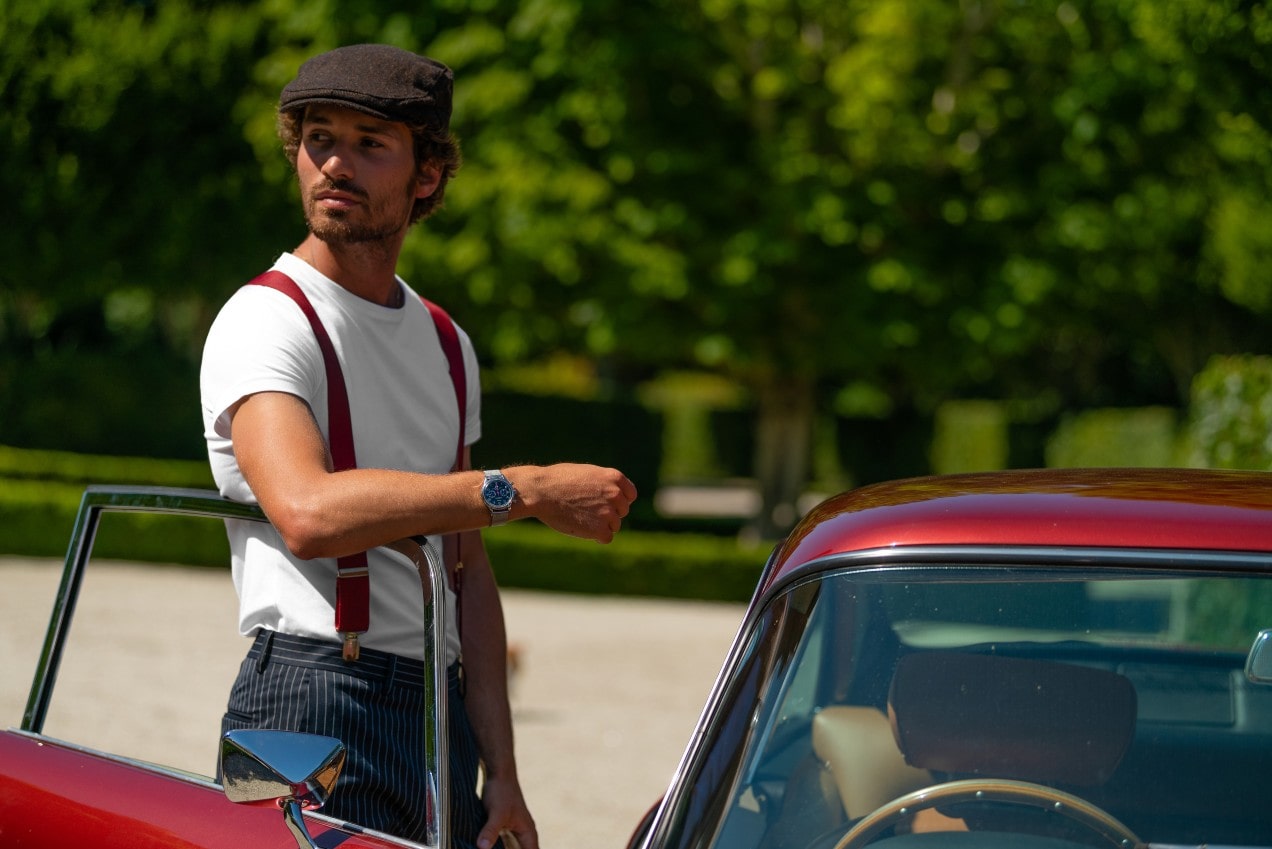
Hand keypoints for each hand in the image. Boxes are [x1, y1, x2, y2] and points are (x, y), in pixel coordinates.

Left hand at [477, 774, 536, 848]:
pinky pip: (502, 845)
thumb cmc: (502, 791)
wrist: (498, 773)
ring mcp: (514, 831)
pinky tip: (486, 848)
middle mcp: (523, 834)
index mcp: (528, 833)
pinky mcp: (504, 828)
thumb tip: (482, 848)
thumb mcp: (497, 813)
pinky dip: (495, 848)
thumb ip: (490, 830)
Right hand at [511, 463, 637, 543]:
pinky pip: (607, 538)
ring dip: (601, 525)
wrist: (541, 492)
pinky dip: (596, 537)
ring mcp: (609, 512)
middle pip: (622, 511)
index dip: (619, 501)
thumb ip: (604, 483)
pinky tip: (582, 528)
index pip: (630, 495)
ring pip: (614, 525)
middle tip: (587, 511)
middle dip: (608, 513)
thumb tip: (615, 496)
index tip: (607, 504)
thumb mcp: (587, 473)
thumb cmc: (558, 480)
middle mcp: (616, 494)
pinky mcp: (600, 529)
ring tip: (580, 517)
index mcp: (614, 477)